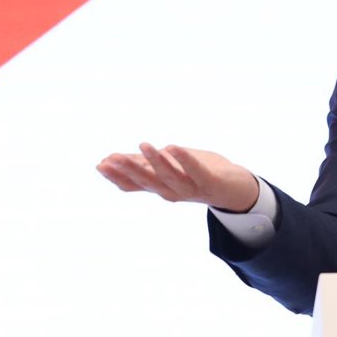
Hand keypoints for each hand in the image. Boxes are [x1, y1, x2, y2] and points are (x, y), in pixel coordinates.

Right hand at [96, 144, 259, 211]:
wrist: (235, 189)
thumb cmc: (199, 174)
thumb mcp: (167, 167)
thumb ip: (143, 164)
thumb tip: (109, 159)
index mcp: (161, 188)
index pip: (135, 184)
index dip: (118, 176)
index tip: (101, 164)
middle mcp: (173, 192)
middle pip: (148, 181)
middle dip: (130, 170)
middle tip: (111, 158)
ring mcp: (192, 189)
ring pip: (170, 176)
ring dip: (156, 161)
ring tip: (144, 145)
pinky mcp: (211, 183)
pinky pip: (197, 171)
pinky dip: (185, 160)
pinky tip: (174, 147)